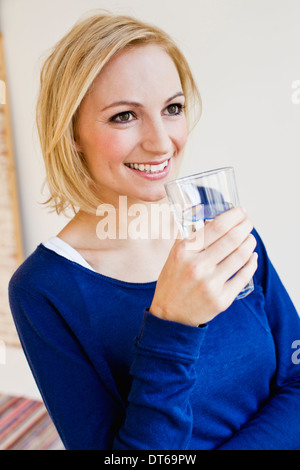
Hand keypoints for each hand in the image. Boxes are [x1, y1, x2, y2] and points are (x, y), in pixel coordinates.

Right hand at [149, 207, 257, 326]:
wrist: (169, 314)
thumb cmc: (173, 280)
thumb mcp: (174, 254)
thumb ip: (189, 235)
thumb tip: (208, 214)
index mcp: (184, 251)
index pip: (216, 227)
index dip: (234, 216)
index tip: (241, 211)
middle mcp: (197, 267)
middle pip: (232, 239)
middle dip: (246, 227)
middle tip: (249, 223)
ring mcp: (210, 284)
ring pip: (240, 256)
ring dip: (250, 243)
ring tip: (251, 238)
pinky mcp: (221, 299)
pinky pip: (243, 277)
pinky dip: (251, 263)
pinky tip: (252, 257)